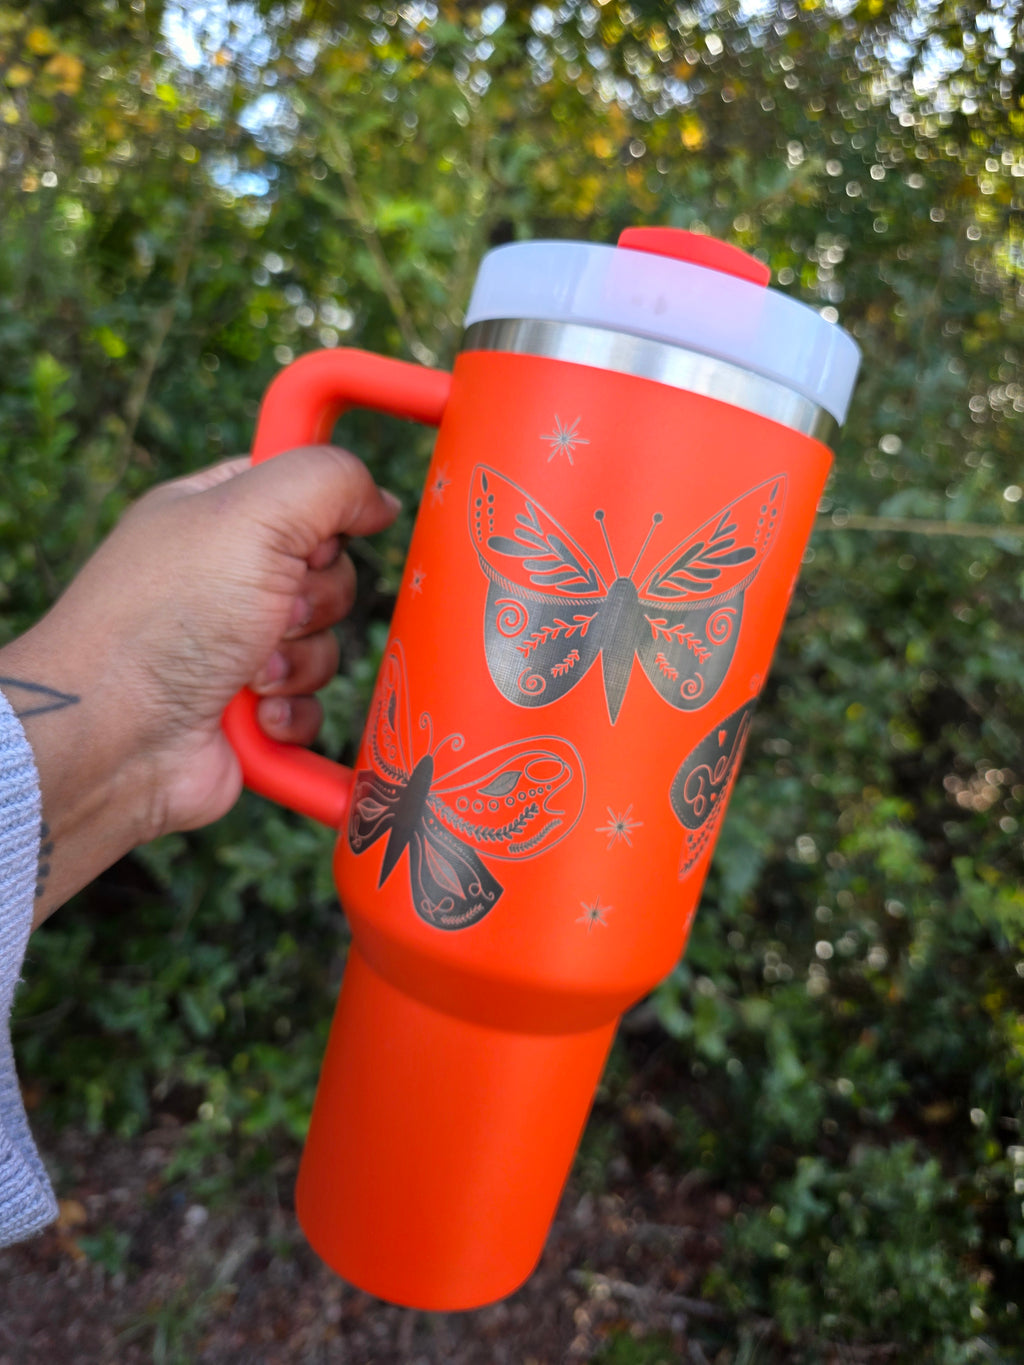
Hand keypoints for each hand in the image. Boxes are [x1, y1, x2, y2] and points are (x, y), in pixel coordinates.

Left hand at [0, 446, 399, 925]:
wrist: (115, 739)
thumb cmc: (166, 618)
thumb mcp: (252, 513)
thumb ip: (329, 481)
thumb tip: (380, 500)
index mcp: (214, 513)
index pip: (299, 487)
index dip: (323, 510)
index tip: (315, 535)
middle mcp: (225, 576)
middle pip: (329, 570)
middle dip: (314, 600)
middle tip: (274, 611)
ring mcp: (236, 646)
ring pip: (327, 641)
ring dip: (301, 662)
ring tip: (249, 673)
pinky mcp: (250, 710)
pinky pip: (313, 706)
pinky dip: (294, 712)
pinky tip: (255, 714)